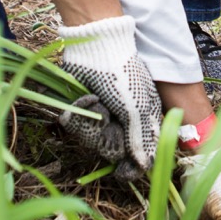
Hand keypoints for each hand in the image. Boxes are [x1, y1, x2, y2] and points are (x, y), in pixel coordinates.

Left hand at [58, 15, 162, 170]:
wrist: (96, 46)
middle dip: (106, 136)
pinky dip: (79, 110)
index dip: (131, 168)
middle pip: (110, 150)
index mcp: (143, 122)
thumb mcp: (137, 107)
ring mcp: (100, 115)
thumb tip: (146, 166)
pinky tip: (86, 96)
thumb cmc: (123, 75)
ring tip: (97, 99)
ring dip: (93, 119)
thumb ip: (141, 139)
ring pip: (90, 139)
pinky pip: (74, 123)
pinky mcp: (80, 107)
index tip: (122, 173)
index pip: (140, 157)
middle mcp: (121, 122)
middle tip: (106, 118)